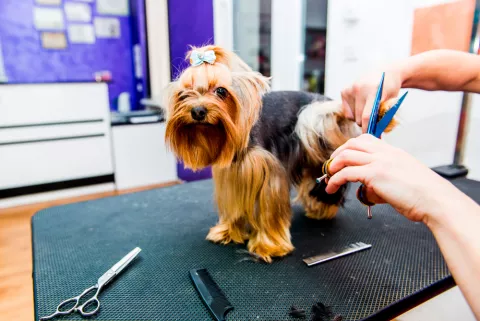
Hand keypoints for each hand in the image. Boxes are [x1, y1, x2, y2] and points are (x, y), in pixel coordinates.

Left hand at [325, 134, 460, 222]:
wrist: (435, 200)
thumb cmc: (423, 195)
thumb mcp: (403, 178)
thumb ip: (384, 177)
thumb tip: (367, 188)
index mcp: (393, 151)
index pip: (365, 139)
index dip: (349, 147)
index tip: (342, 158)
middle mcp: (385, 153)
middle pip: (352, 144)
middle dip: (337, 154)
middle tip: (330, 167)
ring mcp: (379, 162)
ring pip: (346, 156)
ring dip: (332, 167)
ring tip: (328, 179)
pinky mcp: (375, 174)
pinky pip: (346, 173)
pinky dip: (335, 179)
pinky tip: (332, 188)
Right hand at [341, 69, 402, 131]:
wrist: (386, 72)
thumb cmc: (390, 88)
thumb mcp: (391, 101)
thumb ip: (383, 116)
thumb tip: (377, 134)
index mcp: (372, 90)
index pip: (366, 115)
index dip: (367, 128)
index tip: (369, 136)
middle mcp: (359, 88)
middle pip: (358, 117)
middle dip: (365, 123)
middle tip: (373, 121)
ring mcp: (350, 89)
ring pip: (352, 116)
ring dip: (359, 117)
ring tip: (368, 109)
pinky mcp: (344, 91)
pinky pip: (346, 111)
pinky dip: (353, 112)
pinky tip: (361, 105)